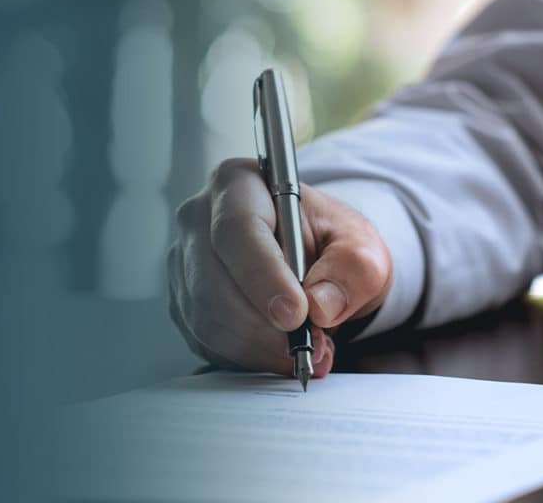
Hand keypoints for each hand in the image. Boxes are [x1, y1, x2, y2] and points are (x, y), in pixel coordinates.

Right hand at [168, 158, 391, 376]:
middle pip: (212, 281)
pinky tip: (277, 352)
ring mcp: (184, 263)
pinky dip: (245, 357)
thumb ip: (354, 268)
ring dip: (257, 347)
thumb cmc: (327, 241)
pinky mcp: (182, 301)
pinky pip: (204, 340)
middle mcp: (198, 220)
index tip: (296, 314)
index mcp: (238, 185)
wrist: (311, 258)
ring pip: (205, 317)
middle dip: (263, 326)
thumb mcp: (360, 244)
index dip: (263, 276)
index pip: (236, 229)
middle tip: (312, 345)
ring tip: (306, 350)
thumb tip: (322, 305)